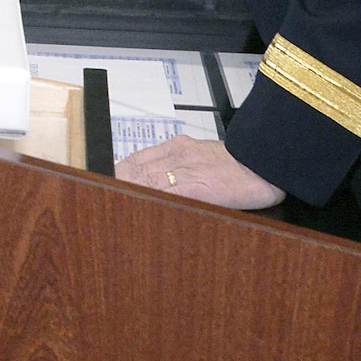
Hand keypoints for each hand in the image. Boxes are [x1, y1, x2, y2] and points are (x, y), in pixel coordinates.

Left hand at [115, 136, 285, 209]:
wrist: (267, 162)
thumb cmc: (238, 165)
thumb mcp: (205, 158)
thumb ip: (181, 166)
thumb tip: (159, 184)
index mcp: (177, 148)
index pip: (135, 161)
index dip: (114, 174)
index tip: (99, 185)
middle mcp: (177, 156)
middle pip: (133, 171)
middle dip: (112, 186)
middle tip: (94, 202)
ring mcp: (186, 171)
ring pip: (145, 182)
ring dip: (125, 195)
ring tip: (107, 212)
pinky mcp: (198, 187)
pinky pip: (167, 195)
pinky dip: (149, 203)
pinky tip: (137, 212)